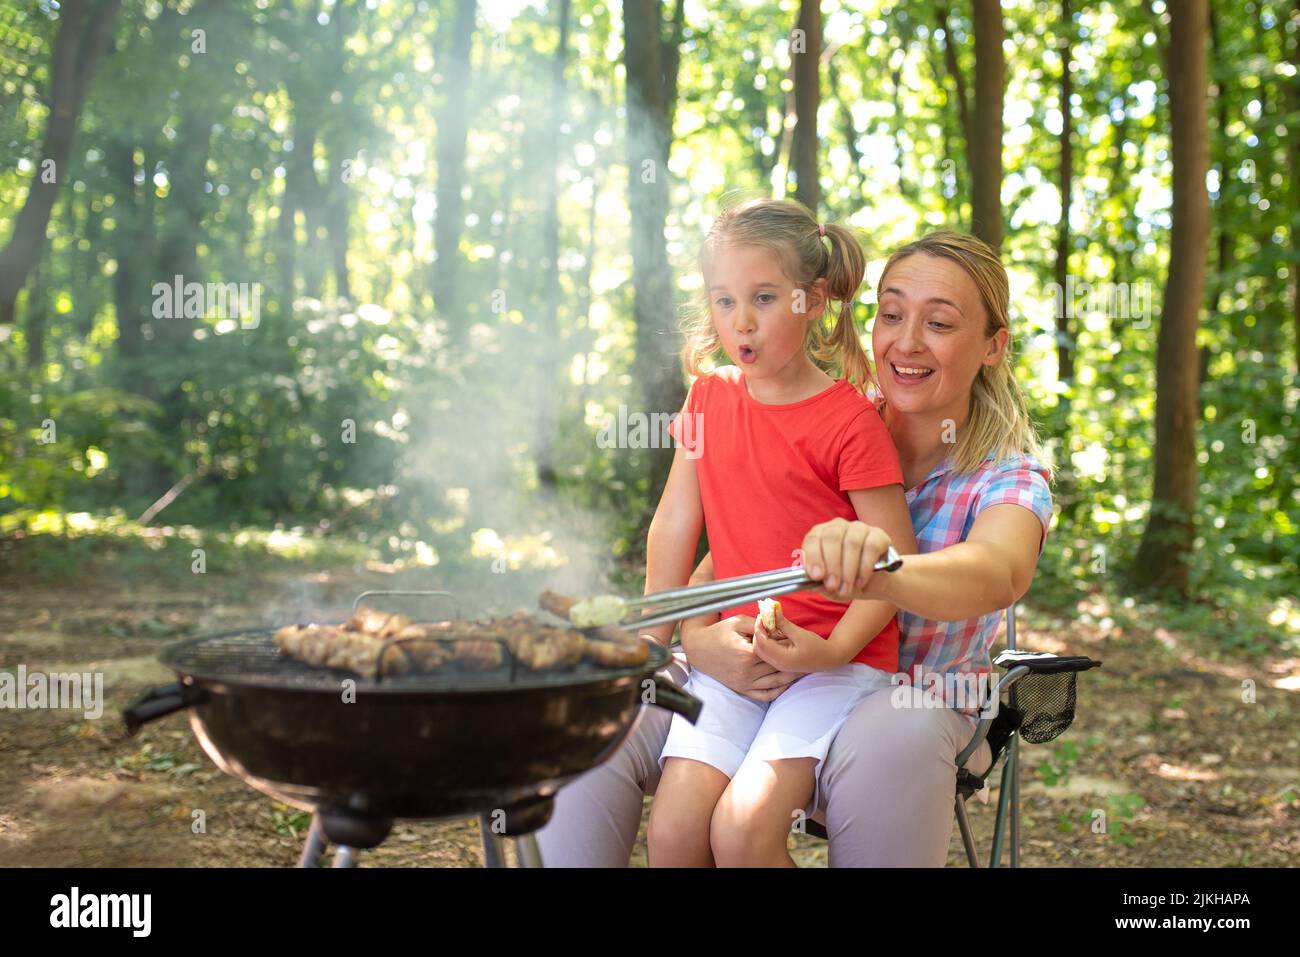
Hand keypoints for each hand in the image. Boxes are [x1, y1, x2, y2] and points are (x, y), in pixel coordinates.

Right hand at [680, 614, 800, 702]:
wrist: (698, 648)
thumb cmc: (718, 632)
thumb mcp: (738, 621)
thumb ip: (759, 623)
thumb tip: (778, 624)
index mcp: (747, 654)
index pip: (775, 651)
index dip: (787, 645)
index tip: (796, 641)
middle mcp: (747, 671)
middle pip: (778, 667)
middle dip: (792, 661)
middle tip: (807, 656)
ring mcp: (744, 683)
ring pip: (775, 683)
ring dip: (791, 677)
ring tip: (803, 670)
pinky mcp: (741, 689)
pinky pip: (764, 695)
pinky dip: (778, 691)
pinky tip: (787, 684)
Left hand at [751, 606, 832, 673]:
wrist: (829, 659)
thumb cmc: (817, 647)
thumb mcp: (800, 634)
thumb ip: (784, 624)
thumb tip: (772, 611)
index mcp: (782, 658)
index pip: (762, 643)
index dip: (758, 628)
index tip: (761, 616)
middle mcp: (778, 664)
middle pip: (758, 648)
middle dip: (758, 632)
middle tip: (762, 619)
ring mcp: (779, 665)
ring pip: (761, 651)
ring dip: (761, 637)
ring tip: (767, 623)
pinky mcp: (781, 663)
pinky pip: (768, 652)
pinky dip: (767, 641)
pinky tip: (772, 632)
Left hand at [800, 518, 894, 601]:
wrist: (872, 584)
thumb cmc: (844, 580)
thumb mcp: (827, 587)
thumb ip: (817, 584)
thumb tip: (812, 584)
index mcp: (820, 534)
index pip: (813, 539)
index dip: (813, 557)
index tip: (816, 576)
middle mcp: (838, 526)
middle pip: (832, 537)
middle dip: (832, 565)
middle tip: (833, 585)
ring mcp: (859, 528)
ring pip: (852, 543)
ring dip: (848, 570)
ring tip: (847, 589)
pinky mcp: (878, 535)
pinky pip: (871, 547)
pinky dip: (865, 567)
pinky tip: (861, 581)